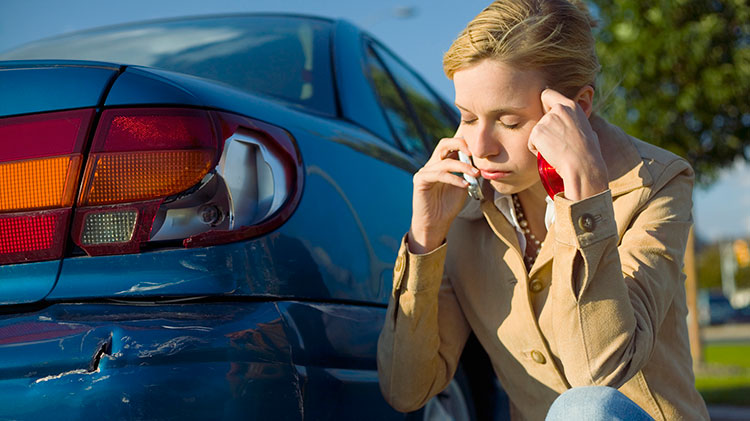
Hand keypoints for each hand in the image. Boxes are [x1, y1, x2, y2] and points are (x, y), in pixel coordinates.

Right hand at [409, 136, 478, 253]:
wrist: (435, 224)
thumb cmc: (449, 206)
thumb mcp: (463, 185)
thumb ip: (468, 172)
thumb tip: (481, 161)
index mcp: (442, 163)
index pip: (451, 145)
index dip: (464, 143)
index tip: (479, 150)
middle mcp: (432, 164)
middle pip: (444, 144)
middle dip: (460, 145)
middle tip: (474, 153)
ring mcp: (425, 171)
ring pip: (445, 162)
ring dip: (463, 167)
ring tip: (475, 174)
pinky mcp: (420, 180)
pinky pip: (439, 175)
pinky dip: (454, 178)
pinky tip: (465, 185)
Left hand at [528, 88, 608, 200]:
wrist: (582, 166)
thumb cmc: (588, 154)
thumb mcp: (589, 132)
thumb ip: (578, 124)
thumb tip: (581, 128)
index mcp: (572, 106)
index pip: (547, 94)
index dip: (544, 105)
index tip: (546, 114)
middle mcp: (558, 110)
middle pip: (541, 117)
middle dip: (545, 130)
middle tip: (558, 144)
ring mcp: (546, 120)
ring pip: (537, 132)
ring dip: (542, 143)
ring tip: (557, 151)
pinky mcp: (537, 132)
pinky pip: (531, 143)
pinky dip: (537, 152)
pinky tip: (550, 156)